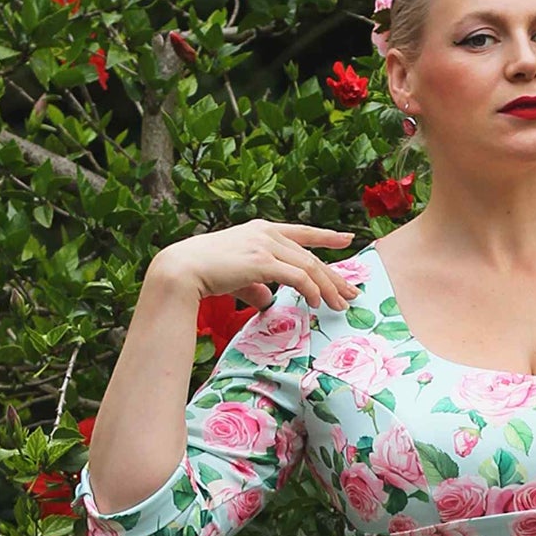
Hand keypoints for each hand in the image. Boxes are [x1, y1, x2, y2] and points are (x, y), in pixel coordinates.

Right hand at [150, 218, 357, 312]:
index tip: (346, 239)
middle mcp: (267, 233)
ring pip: (308, 267)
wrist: (183, 268)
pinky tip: (317, 303)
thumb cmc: (206, 272)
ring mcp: (265, 245)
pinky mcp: (262, 261)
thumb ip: (257, 285)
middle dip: (334, 276)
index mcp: (261, 230)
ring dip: (328, 288)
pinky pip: (298, 277)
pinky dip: (311, 291)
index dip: (326, 236)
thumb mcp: (238, 277)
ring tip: (340, 305)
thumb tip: (267, 299)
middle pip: (311, 256)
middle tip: (352, 292)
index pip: (302, 233)